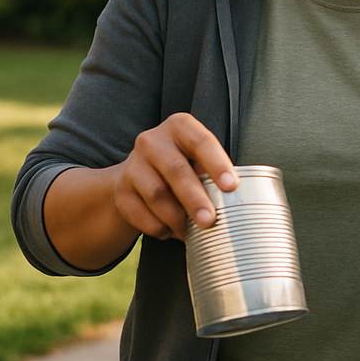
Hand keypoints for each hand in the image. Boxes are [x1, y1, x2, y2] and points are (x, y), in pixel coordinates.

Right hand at [111, 113, 237, 240]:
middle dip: (195, 198)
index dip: (217, 164)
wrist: (135, 178)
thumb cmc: (182, 168)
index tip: (231, 186)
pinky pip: (140, 213)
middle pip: (176, 170)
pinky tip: (170, 231)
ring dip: (176, 218)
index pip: (201, 142)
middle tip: (209, 220)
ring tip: (191, 233)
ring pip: (156, 194)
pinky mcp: (120, 189)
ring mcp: (133, 164)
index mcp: (179, 127)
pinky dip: (158, 227)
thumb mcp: (198, 161)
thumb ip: (214, 174)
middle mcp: (152, 140)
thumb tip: (238, 205)